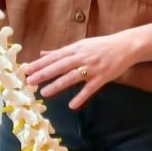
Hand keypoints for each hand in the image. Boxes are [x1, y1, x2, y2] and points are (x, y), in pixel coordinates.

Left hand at [23, 33, 137, 109]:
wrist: (125, 46)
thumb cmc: (101, 46)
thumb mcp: (81, 45)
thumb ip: (61, 51)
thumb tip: (43, 53)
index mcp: (75, 49)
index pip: (54, 56)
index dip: (40, 63)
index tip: (26, 69)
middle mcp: (82, 57)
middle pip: (60, 66)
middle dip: (44, 73)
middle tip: (29, 81)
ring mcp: (92, 67)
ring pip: (72, 76)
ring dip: (58, 85)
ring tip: (44, 92)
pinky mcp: (102, 77)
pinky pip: (90, 88)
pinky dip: (81, 96)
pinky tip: (72, 105)